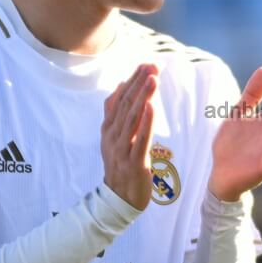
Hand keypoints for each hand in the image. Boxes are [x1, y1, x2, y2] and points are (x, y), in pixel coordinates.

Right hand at [100, 64, 157, 210]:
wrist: (119, 198)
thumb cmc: (120, 164)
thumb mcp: (114, 137)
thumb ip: (116, 113)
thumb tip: (120, 86)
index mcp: (109, 128)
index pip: (120, 98)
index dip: (133, 81)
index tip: (146, 64)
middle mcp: (113, 136)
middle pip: (126, 105)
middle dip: (139, 83)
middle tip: (151, 65)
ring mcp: (122, 149)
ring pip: (132, 118)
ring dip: (143, 97)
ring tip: (152, 79)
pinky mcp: (134, 161)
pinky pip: (140, 139)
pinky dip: (146, 122)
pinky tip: (152, 106)